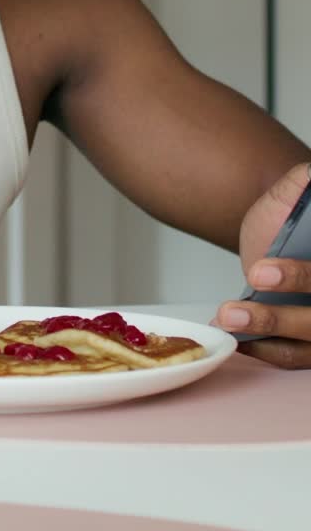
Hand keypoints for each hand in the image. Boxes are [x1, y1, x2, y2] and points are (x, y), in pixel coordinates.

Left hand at [215, 161, 310, 367]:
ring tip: (228, 315)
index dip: (299, 277)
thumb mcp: (291, 193)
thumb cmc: (289, 218)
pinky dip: (263, 348)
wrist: (276, 236)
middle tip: (246, 287)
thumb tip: (307, 174)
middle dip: (281, 310)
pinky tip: (234, 335)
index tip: (260, 272)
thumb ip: (299, 184)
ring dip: (268, 327)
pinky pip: (293, 356)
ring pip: (310, 337)